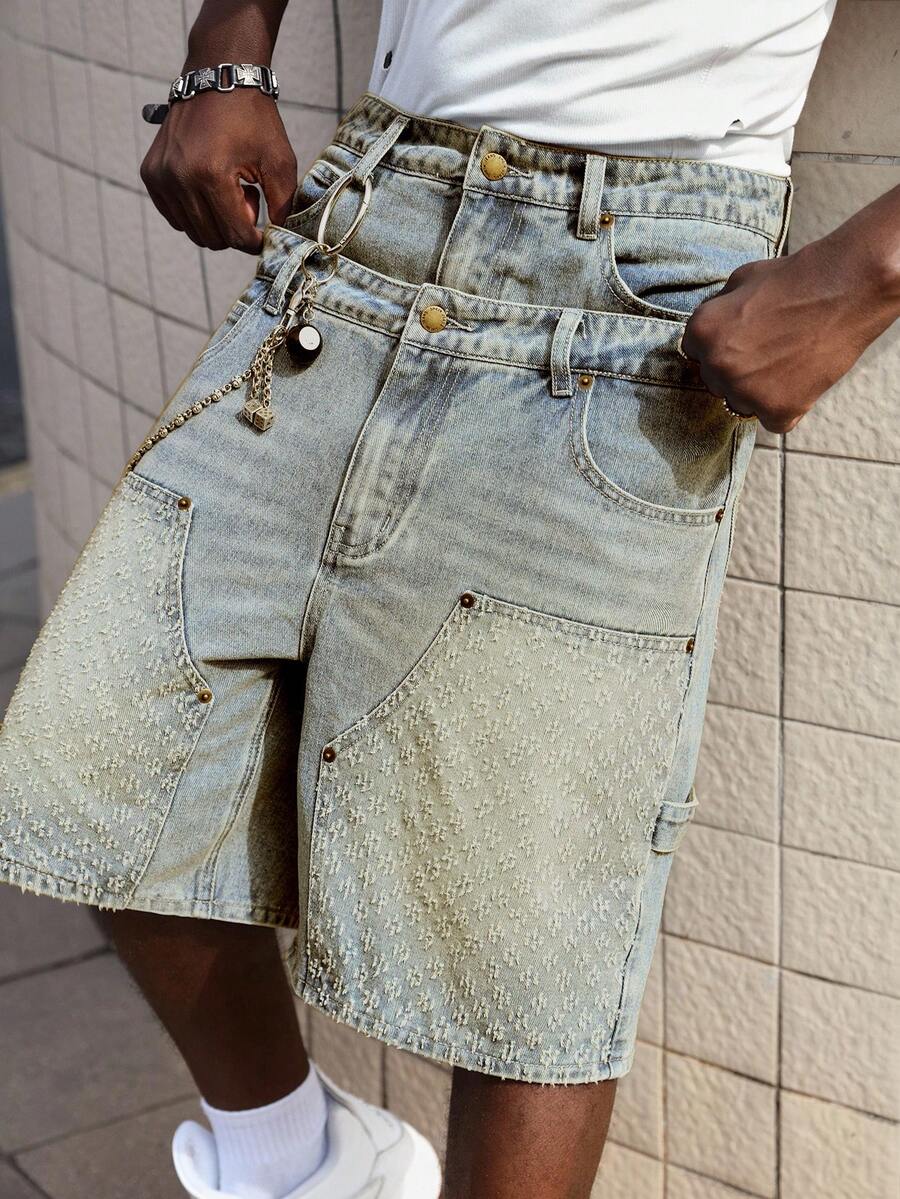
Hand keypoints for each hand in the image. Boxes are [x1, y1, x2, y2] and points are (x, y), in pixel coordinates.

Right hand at [140, 88, 296, 253]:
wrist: (218, 79)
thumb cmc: (253, 119)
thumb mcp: (279, 162)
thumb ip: (283, 206)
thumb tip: (279, 240)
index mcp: (210, 175)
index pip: (235, 235)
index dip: (255, 242)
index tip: (265, 235)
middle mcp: (179, 178)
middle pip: (213, 239)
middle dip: (235, 228)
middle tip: (249, 198)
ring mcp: (161, 176)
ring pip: (193, 232)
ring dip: (216, 220)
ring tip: (229, 189)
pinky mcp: (151, 174)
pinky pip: (175, 217)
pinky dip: (195, 213)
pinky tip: (210, 186)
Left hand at [680, 233, 897, 433]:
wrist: (847, 288)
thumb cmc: (795, 279)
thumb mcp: (741, 281)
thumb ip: (717, 311)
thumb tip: (707, 332)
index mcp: (701, 331)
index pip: (694, 353)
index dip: (720, 346)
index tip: (743, 339)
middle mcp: (716, 364)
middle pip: (715, 381)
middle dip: (736, 369)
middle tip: (770, 349)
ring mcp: (745, 391)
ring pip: (740, 403)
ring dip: (758, 391)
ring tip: (787, 362)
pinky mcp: (776, 410)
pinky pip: (773, 421)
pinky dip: (787, 407)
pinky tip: (802, 380)